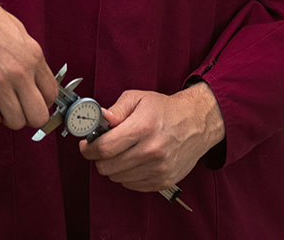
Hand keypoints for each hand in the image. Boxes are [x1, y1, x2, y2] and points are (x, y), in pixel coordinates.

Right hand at [0, 0, 57, 129]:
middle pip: (37, 116)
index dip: (42, 101)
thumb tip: (37, 82)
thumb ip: (31, 60)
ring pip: (14, 123)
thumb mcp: (20, 34)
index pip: (52, 95)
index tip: (32, 100)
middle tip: (17, 108)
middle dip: (28, 116)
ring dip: (7, 117)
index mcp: (33, 57)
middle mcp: (19, 73)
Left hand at [79, 82, 224, 192]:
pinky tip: (134, 160)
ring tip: (122, 151)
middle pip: (107, 167)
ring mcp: (158, 169)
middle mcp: (151, 151)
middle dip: (99, 158)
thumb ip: (115, 110)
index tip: (86, 145)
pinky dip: (127, 175)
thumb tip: (97, 120)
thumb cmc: (166, 110)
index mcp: (143, 127)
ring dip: (113, 166)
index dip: (88, 149)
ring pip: (117, 177)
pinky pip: (131, 185)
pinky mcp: (163, 181)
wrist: (197, 123)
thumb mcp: (138, 98)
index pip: (104, 148)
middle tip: (103, 147)